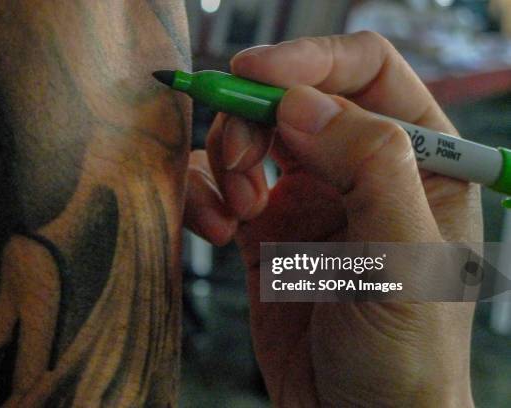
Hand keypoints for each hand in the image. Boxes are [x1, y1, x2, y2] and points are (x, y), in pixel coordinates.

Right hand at [184, 31, 479, 406]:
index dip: (310, 60)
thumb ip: (368, 168)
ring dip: (228, 159)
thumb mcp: (404, 258)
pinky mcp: (264, 231)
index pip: (365, 72)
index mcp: (414, 160)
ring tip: (237, 211)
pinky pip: (222, 185)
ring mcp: (308, 199)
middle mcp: (358, 170)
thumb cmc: (405, 354)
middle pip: (294, 101)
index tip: (254, 73)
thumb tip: (302, 103)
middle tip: (240, 163)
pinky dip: (205, 194)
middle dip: (254, 119)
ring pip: (252, 138)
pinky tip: (215, 228)